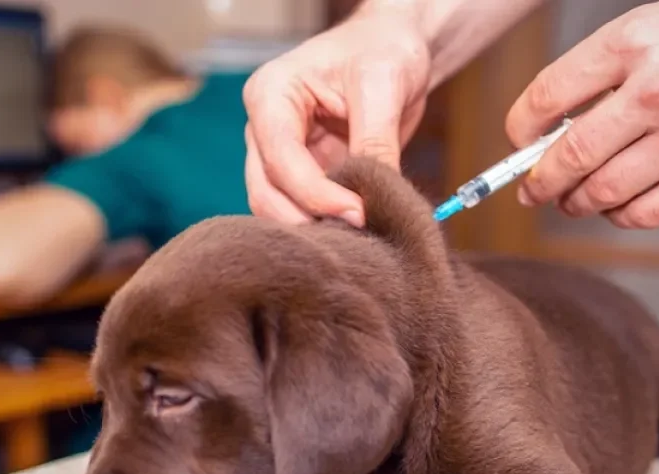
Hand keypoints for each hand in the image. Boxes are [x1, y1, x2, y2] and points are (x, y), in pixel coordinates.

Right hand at [241, 9, 431, 225]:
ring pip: (278, 210)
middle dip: (308, 219)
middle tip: (358, 234)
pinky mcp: (302, 176)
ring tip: (358, 236)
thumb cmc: (382, 51)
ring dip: (314, 229)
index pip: (280, 160)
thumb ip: (375, 141)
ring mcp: (279, 156)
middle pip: (266, 193)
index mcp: (270, 95)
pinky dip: (326, 226)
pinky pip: (302, 212)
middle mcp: (265, 129)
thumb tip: (373, 198)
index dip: (317, 195)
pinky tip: (356, 232)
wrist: (394, 51)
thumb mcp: (383, 84)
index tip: (360, 213)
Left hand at [506, 0, 658, 228]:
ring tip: (570, 200)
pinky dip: (620, 215)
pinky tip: (618, 206)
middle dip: (537, 180)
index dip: (519, 130)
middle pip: (566, 156)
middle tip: (529, 189)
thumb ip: (615, 67)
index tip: (518, 143)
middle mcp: (655, 91)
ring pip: (601, 192)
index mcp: (635, 40)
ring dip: (575, 202)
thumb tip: (556, 122)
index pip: (546, 96)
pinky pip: (645, 212)